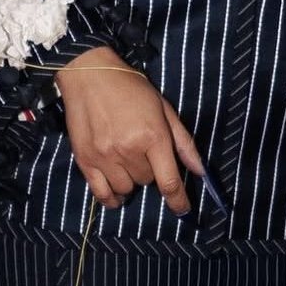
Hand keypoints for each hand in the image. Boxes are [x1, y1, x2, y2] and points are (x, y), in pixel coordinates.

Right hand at [54, 48, 205, 216]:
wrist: (89, 75)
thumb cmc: (131, 88)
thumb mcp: (163, 108)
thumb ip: (183, 141)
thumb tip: (200, 171)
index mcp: (152, 136)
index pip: (169, 181)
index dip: (179, 201)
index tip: (183, 210)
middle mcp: (129, 150)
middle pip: (148, 181)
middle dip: (151, 170)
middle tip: (143, 149)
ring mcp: (104, 157)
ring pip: (126, 189)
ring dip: (132, 179)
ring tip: (127, 160)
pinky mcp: (85, 161)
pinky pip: (101, 194)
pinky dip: (112, 197)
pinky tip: (116, 189)